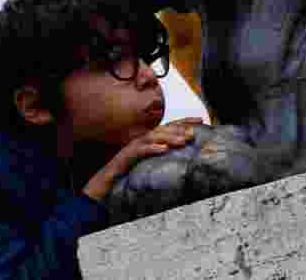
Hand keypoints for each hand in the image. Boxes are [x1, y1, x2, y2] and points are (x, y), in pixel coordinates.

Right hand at [83, 118, 205, 202]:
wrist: (103, 186)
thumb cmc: (128, 176)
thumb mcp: (151, 166)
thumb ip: (165, 161)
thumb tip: (188, 161)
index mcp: (149, 141)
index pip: (169, 127)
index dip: (185, 121)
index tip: (202, 120)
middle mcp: (141, 141)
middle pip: (163, 129)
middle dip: (180, 128)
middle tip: (195, 132)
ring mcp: (132, 147)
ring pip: (153, 137)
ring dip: (169, 137)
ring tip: (183, 140)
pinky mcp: (125, 157)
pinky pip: (139, 151)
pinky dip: (152, 148)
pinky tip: (163, 150)